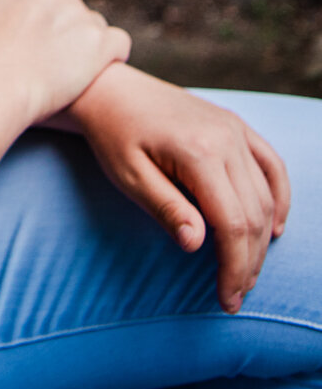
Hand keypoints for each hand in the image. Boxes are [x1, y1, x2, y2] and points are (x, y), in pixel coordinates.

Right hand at [0, 0, 130, 128]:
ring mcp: (82, 18)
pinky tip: (101, 70)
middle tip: (53, 62)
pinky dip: (114, 55)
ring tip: (72, 72)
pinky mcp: (100, 44)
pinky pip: (120, 43)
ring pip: (96, 27)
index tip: (38, 45)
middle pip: (74, 10)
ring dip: (87, 45)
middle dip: (67, 32)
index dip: (45, 23)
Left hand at [70, 66, 290, 312]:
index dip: (233, 267)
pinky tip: (274, 228)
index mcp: (198, 152)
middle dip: (248, 262)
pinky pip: (271, 165)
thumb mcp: (128, 176)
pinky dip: (278, 198)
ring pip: (265, 194)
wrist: (109, 89)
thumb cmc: (113, 134)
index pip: (232, 224)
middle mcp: (225, 138)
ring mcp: (234, 129)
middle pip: (253, 214)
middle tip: (234, 295)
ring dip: (262, 239)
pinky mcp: (235, 125)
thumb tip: (196, 245)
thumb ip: (165, 209)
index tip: (226, 299)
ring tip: (247, 272)